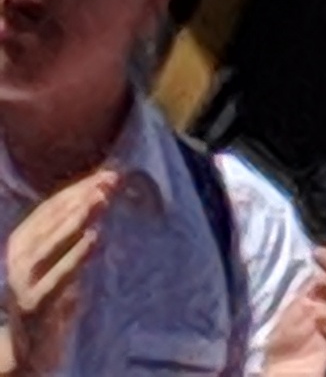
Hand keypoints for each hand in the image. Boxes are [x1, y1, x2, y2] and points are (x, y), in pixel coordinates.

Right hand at [6, 164, 117, 370]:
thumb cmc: (48, 299)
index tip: (108, 172)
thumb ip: (73, 234)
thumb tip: (103, 193)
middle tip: (112, 179)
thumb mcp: (58, 261)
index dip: (78, 188)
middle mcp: (16, 261)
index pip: (48, 209)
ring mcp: (22, 284)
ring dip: (76, 220)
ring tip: (101, 199)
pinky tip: (95, 238)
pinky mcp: (34, 306)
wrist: (27, 351)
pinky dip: (75, 256)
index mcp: (19, 245)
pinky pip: (57, 278)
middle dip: (82, 197)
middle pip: (49, 222)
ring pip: (48, 246)